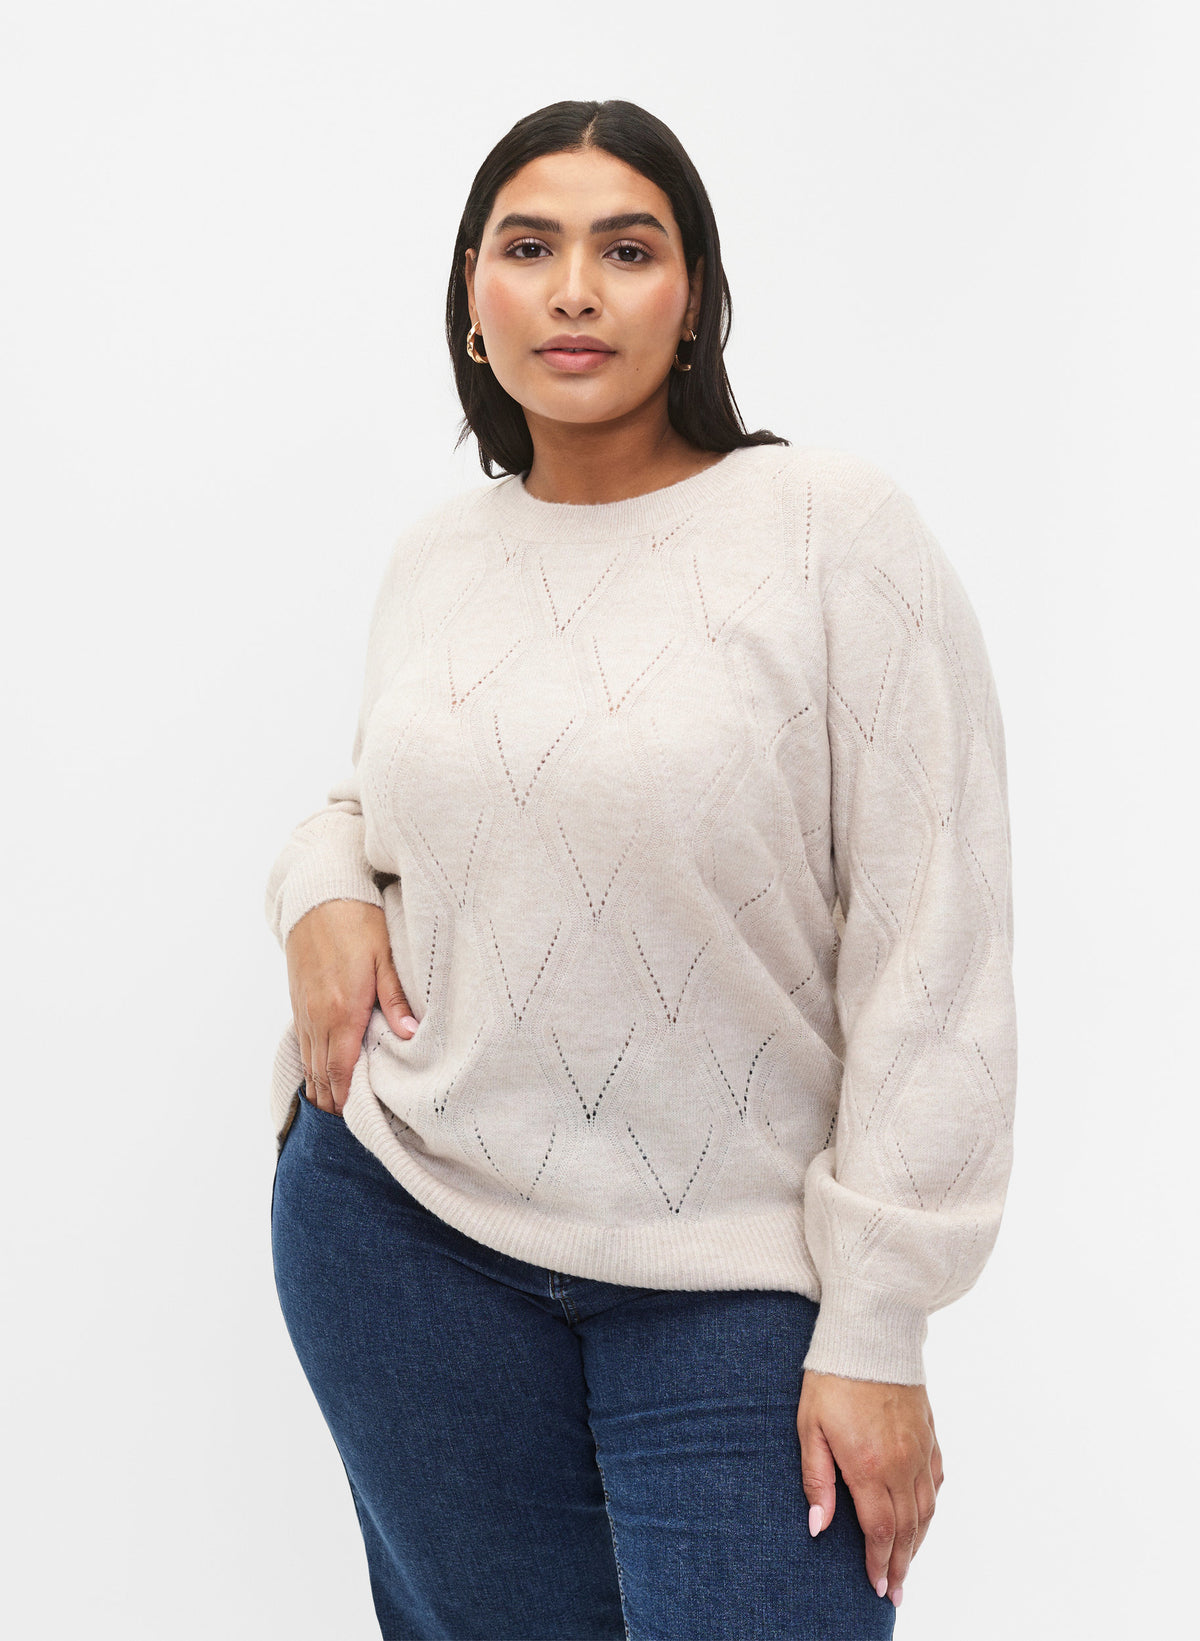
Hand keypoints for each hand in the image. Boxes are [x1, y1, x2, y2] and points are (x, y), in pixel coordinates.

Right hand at [285, 899, 419, 1114]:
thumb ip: (396, 997)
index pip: (342, 1067)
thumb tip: (409, 1033)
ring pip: (308, 1058)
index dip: (346, 1096)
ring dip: (318, 1084)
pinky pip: (302, 1041)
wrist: (318, 896)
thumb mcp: (384, 956)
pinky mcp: (298, 999)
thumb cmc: (357, 922)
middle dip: (331, 1098)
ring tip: (330, 1108)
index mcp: (342, 1009)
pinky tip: (316, 1072)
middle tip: (344, 1123)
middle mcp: (318, 1015)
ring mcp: (304, 1008)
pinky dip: (308, 1062)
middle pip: (322, 1071)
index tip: (353, 1118)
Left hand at [797, 1369, 942, 1608]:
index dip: (879, 1562)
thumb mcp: (810, 1427)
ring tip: (909, 1565)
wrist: (870, 1333)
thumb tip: (819, 1527)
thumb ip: (817, 1480)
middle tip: (897, 1592)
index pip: (880, 1530)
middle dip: (901, 1564)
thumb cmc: (832, 1378)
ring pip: (926, 1509)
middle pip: (908, 1528)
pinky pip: (936, 1481)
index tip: (878, 1587)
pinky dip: (931, 1507)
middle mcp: (902, 1463)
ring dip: (919, 1542)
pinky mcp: (929, 1432)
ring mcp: (920, 1448)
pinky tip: (923, 1517)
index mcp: (869, 1466)